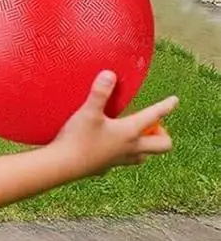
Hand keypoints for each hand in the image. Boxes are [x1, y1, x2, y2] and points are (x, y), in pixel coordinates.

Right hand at [51, 70, 177, 176]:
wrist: (65, 165)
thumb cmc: (78, 138)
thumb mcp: (89, 112)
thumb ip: (100, 92)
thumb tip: (110, 74)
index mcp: (130, 132)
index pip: (154, 117)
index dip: (166, 106)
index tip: (174, 100)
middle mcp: (132, 148)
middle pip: (162, 145)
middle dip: (162, 133)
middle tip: (151, 124)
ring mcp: (122, 160)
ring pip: (146, 155)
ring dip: (146, 144)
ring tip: (136, 134)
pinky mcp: (109, 166)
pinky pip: (127, 160)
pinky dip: (128, 152)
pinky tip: (112, 145)